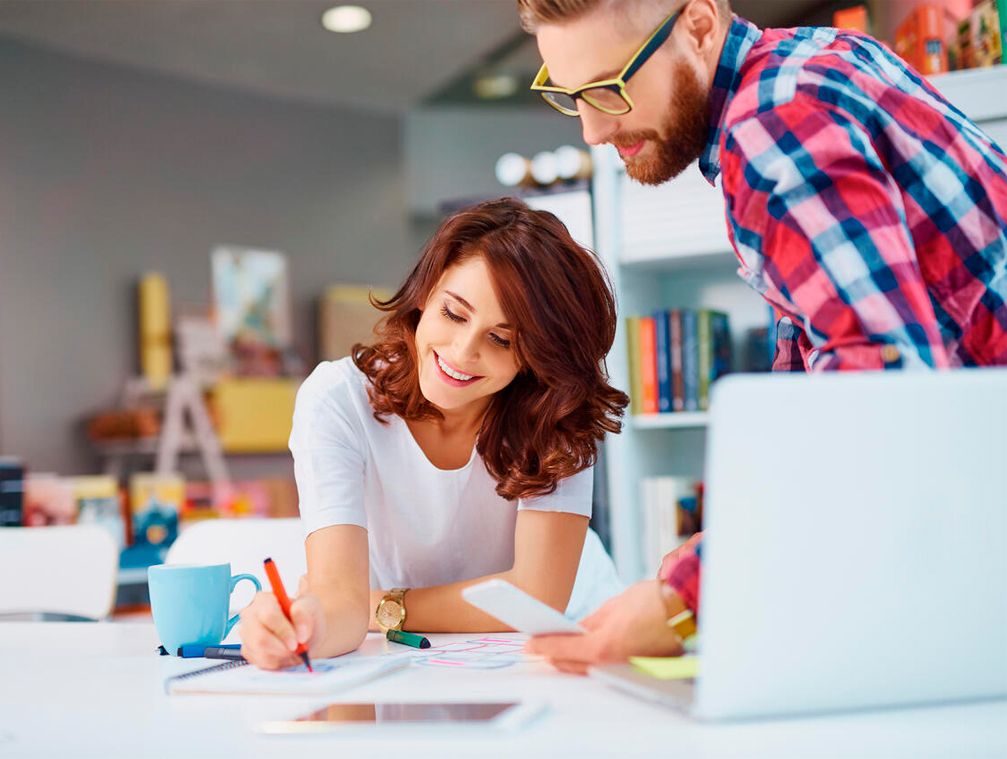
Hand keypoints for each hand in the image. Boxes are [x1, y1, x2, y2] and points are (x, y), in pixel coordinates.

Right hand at [239, 576, 325, 669]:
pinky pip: (260, 662)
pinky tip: (283, 653)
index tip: (298, 640)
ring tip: (292, 648)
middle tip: (296, 648)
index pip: (269, 615)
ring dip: (281, 654)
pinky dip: (276, 661)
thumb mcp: (312, 608)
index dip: (284, 630)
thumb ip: (304, 613)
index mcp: (264, 599)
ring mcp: (247, 634)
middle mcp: (250, 615)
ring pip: (260, 652)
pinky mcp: (248, 650)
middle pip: (260, 638)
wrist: (307, 636)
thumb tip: (300, 631)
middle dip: (282, 647)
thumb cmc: (306, 617)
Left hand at [525, 580, 684, 674]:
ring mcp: (624, 670)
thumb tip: (574, 629)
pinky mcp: (635, 670)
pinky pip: (606, 667)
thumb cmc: (654, 602)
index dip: (542, 645)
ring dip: (571, 658)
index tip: (529, 643)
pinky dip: (591, 660)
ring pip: (588, 668)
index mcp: (603, 646)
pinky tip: (584, 650)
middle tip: (537, 646)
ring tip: (556, 647)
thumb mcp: (614, 605)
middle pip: (572, 664)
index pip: (562, 648)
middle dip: (553, 654)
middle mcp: (612, 663)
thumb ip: (590, 621)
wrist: (687, 610)